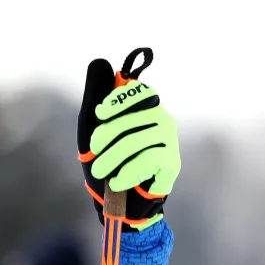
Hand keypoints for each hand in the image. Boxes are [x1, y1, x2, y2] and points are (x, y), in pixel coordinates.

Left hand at [77, 53, 179, 230]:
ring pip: (136, 141)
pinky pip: (147, 161)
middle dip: (106, 136)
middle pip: (133, 119)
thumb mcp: (93, 131)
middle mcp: (161, 120)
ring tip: (99, 171)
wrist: (121, 202)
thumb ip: (96, 99)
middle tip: (92, 152)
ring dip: (111, 158)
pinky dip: (126, 173)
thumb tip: (99, 62)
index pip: (140, 92)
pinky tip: (117, 182)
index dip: (119, 100)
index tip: (99, 114)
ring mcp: (168, 141)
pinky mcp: (171, 163)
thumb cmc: (107, 162)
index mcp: (143, 109)